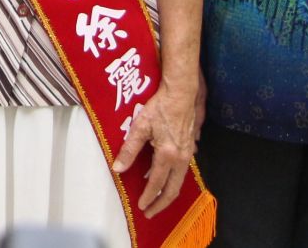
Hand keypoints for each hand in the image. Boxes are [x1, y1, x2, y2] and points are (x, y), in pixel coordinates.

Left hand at [111, 80, 196, 218]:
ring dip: (168, 192)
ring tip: (157, 199)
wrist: (180, 93)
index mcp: (167, 155)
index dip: (149, 197)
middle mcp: (180, 158)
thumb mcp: (140, 127)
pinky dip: (173, 179)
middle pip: (172, 189)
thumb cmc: (160, 107)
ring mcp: (187, 153)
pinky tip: (165, 177)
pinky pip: (182, 170)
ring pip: (179, 181)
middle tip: (151, 213)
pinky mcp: (189, 147)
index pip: (156, 183)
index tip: (142, 207)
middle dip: (161, 203)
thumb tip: (118, 169)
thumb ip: (129, 149)